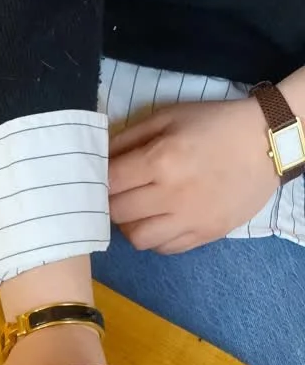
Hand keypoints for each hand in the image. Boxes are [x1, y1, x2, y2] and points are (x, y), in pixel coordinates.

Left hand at [109, 98, 278, 252]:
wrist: (266, 144)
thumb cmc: (215, 124)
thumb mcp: (169, 116)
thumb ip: (130, 136)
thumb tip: (99, 156)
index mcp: (160, 160)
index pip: (109, 182)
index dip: (99, 181)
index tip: (101, 177)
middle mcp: (171, 195)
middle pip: (117, 213)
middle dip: (110, 202)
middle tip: (118, 193)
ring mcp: (188, 220)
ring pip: (137, 238)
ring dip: (130, 226)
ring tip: (138, 210)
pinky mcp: (203, 235)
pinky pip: (163, 249)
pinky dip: (155, 238)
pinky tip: (160, 221)